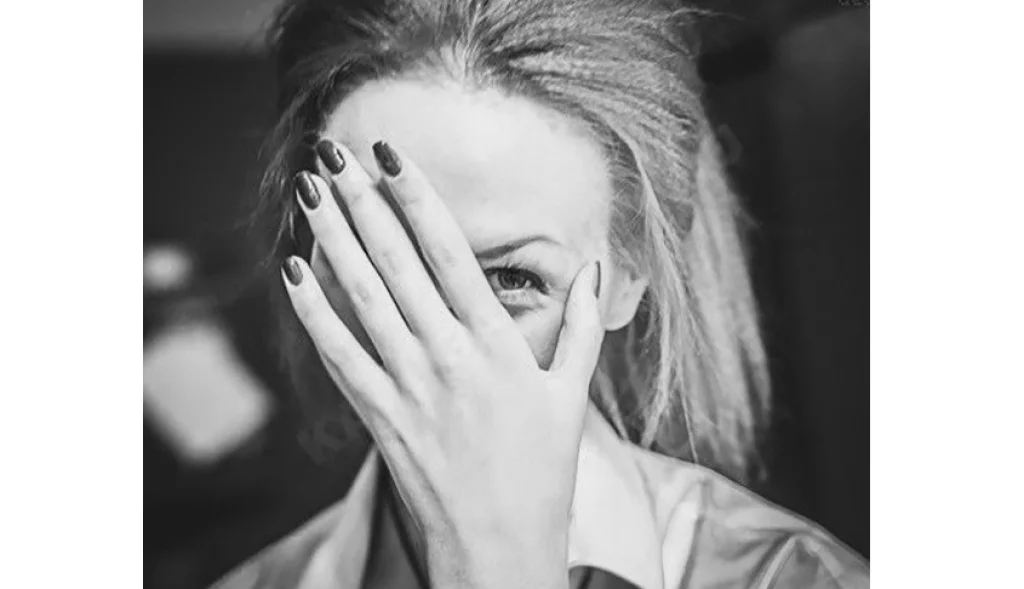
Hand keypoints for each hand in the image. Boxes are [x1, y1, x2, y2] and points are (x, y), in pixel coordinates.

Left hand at [282, 139, 603, 588]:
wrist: (500, 550)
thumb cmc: (542, 473)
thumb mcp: (573, 396)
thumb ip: (584, 329)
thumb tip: (594, 271)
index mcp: (498, 344)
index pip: (450, 254)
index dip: (417, 200)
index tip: (392, 158)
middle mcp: (449, 356)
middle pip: (396, 263)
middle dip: (362, 203)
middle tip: (334, 154)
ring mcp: (410, 386)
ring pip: (362, 298)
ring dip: (332, 241)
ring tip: (310, 194)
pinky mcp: (380, 418)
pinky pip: (339, 356)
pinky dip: (314, 313)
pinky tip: (294, 274)